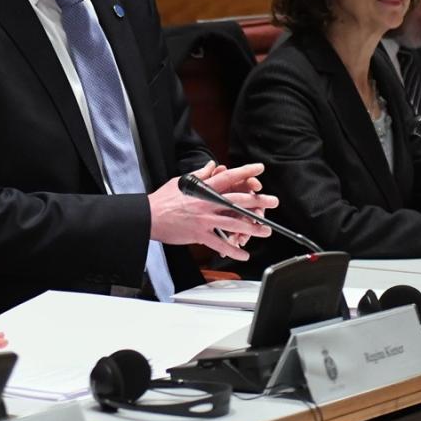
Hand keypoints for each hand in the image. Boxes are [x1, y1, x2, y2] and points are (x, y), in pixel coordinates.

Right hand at [148, 161, 277, 260]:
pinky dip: (233, 250)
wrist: (148, 217)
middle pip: (238, 200)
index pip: (229, 177)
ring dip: (252, 228)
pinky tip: (243, 254)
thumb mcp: (182, 181)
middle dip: (258, 201)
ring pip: (234, 223)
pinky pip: (220, 243)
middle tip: (272, 201)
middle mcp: (207, 203)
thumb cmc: (163, 199)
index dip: (246, 172)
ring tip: (266, 231)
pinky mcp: (199, 234)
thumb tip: (212, 165)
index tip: (259, 169)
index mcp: (204, 188)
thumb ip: (200, 174)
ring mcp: (204, 219)